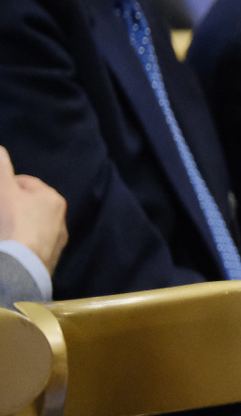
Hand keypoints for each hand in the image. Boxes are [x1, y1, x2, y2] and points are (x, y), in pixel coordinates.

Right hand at [0, 146, 66, 271]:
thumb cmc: (14, 223)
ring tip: (3, 228)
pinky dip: (22, 241)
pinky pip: (33, 244)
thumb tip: (0, 149)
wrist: (23, 266)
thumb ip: (1, 169)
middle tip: (0, 209)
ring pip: (32, 225)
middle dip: (12, 204)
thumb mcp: (4, 191)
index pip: (26, 183)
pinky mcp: (49, 259)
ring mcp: (56, 241)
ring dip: (18, 224)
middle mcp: (60, 219)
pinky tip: (10, 244)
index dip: (8, 184)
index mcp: (53, 199)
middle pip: (30, 205)